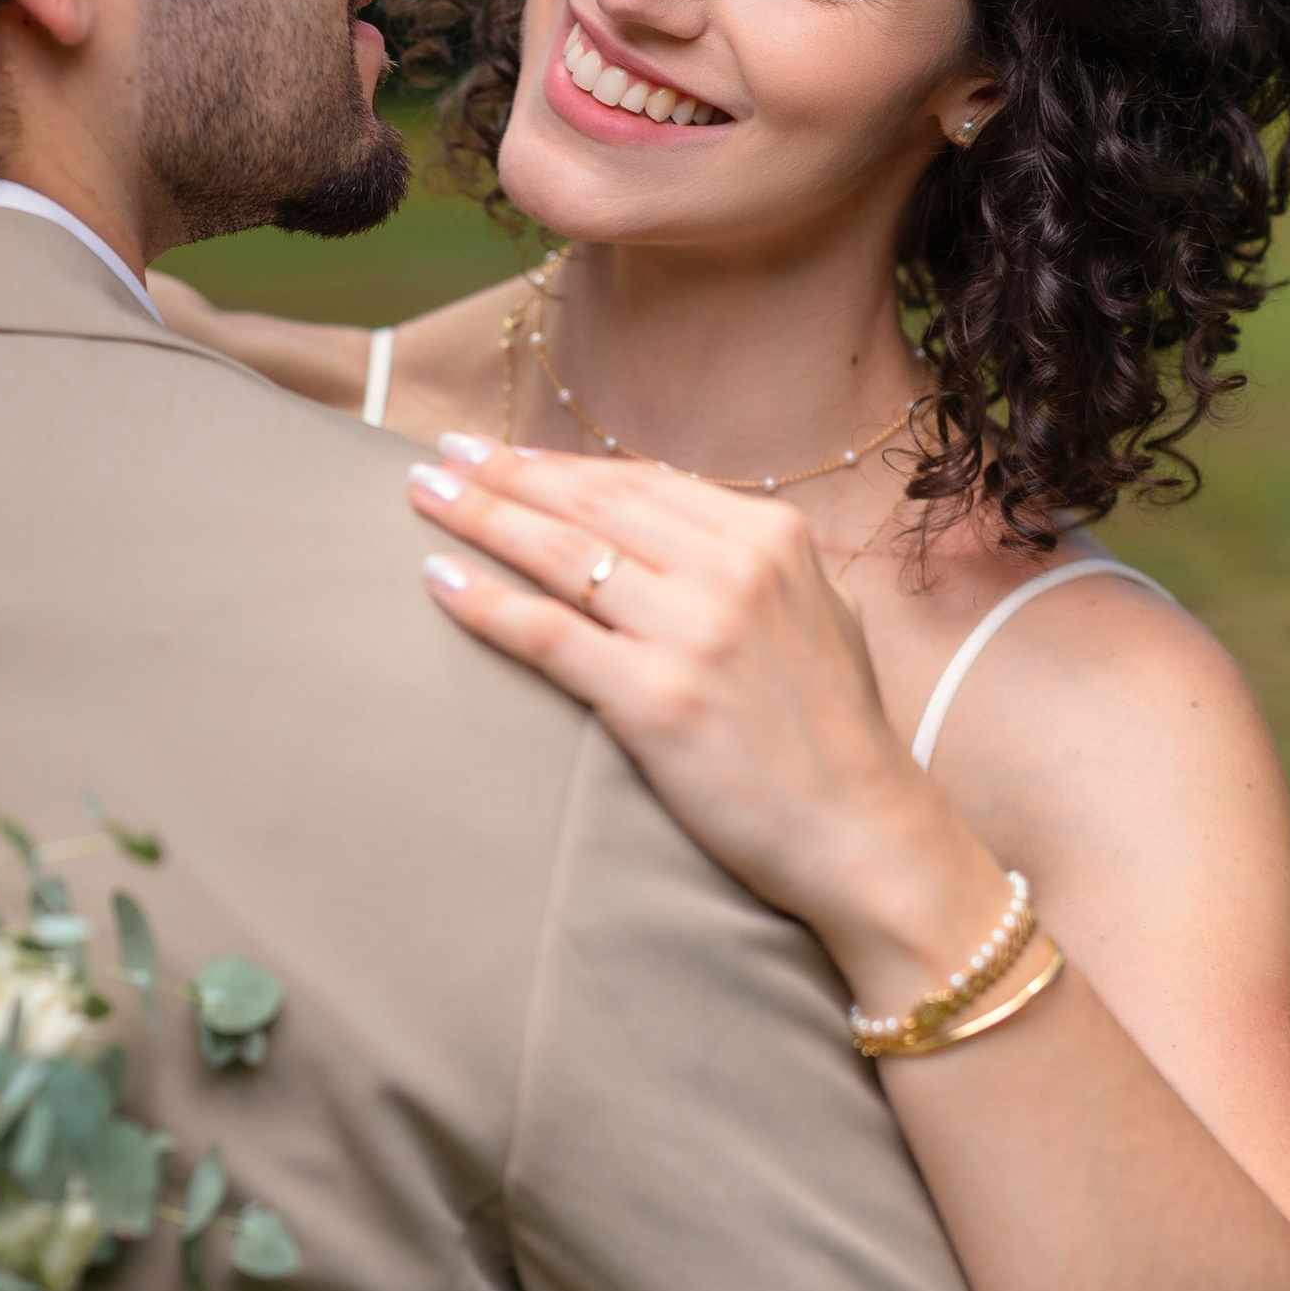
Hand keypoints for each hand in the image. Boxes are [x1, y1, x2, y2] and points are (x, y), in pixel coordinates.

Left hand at [407, 437, 1011, 1007]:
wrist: (866, 836)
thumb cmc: (837, 737)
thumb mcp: (817, 615)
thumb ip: (753, 565)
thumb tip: (679, 528)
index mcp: (772, 537)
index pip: (641, 482)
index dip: (563, 465)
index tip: (506, 454)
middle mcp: (733, 568)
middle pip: (591, 503)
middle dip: (506, 472)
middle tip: (442, 456)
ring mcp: (694, 630)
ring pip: (561, 553)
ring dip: (481, 517)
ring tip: (423, 496)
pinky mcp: (656, 699)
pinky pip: (548, 633)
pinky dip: (486, 601)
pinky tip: (440, 580)